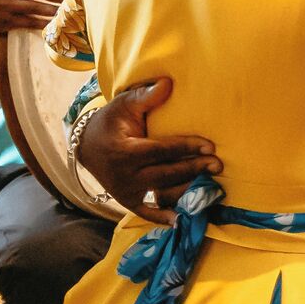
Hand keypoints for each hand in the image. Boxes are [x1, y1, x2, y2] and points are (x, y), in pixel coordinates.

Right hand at [74, 76, 216, 224]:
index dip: (186, 148)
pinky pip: (146, 212)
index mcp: (125, 151)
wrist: (87, 145)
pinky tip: (181, 221)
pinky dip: (162, 217)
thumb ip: (146, 96)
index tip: (210, 146)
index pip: (161, 150)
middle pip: (165, 174)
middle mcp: (125, 175)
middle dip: (193, 169)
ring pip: (161, 194)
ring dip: (186, 192)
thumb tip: (168, 82)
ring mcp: (126, 191)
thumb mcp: (125, 104)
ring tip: (211, 187)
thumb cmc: (111, 121)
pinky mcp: (127, 201)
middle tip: (217, 166)